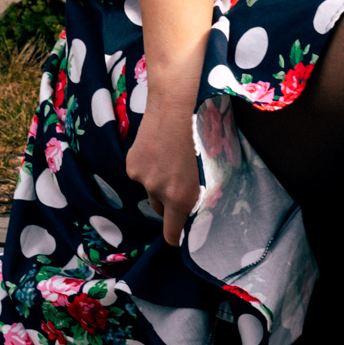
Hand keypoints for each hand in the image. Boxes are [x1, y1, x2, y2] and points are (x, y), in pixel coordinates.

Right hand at [125, 92, 200, 246]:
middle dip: (169, 203)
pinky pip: (141, 174)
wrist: (175, 107)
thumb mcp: (211, 168)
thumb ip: (203, 190)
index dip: (175, 237)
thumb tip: (203, 203)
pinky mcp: (132, 165)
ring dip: (158, 183)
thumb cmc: (202, 134)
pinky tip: (158, 149)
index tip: (178, 237)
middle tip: (179, 183)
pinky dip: (148, 167)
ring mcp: (143, 179)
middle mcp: (160, 192)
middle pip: (161, 210)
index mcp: (182, 197)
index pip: (172, 233)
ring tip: (170, 159)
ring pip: (150, 190)